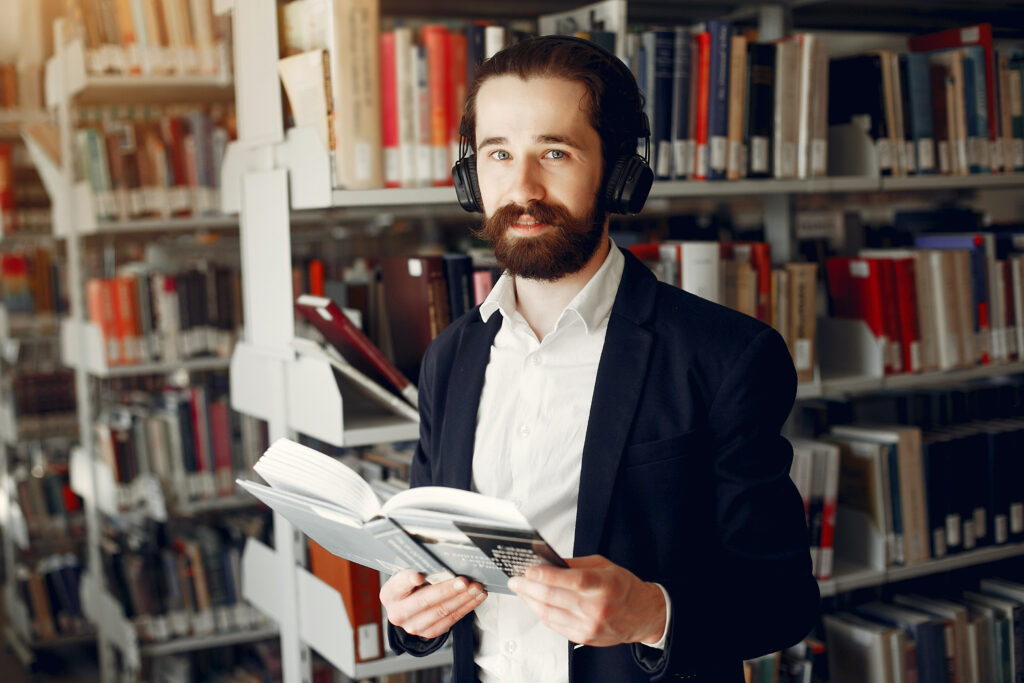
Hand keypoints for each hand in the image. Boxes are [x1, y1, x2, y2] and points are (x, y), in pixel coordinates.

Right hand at [379, 570, 486, 639]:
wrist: (408, 608)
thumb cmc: (410, 586)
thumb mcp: (408, 574)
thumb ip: (419, 569)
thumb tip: (440, 559)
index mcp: (390, 594)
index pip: (399, 585)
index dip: (408, 580)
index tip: (418, 576)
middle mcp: (399, 613)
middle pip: (424, 600)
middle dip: (447, 590)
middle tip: (464, 581)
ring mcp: (414, 626)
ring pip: (442, 611)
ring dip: (463, 599)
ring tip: (476, 588)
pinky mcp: (429, 633)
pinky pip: (451, 619)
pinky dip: (467, 607)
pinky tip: (476, 597)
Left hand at [508, 555, 665, 646]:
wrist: (643, 615)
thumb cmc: (623, 587)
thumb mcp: (604, 566)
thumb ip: (575, 565)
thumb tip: (547, 563)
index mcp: (604, 585)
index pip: (572, 580)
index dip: (547, 575)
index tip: (529, 570)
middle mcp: (597, 608)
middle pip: (554, 597)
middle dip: (529, 587)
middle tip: (516, 580)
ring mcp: (589, 625)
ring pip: (549, 613)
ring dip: (530, 600)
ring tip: (521, 590)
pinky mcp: (584, 637)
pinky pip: (554, 625)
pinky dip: (541, 613)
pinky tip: (535, 603)